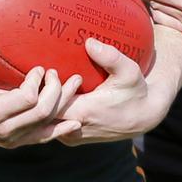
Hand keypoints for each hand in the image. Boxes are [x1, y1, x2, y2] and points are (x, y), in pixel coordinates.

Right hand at [0, 53, 82, 147]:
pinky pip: (40, 138)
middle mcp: (2, 130)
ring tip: (75, 86)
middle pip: (42, 113)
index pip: (26, 100)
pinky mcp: (12, 140)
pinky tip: (74, 124)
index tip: (38, 68)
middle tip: (57, 72)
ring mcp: (8, 138)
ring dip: (63, 106)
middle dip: (56, 91)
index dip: (37, 82)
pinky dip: (58, 131)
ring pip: (45, 126)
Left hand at [50, 38, 167, 145]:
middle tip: (42, 74)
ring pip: (44, 122)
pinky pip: (52, 126)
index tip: (51, 70)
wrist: (143, 117)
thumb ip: (111, 57)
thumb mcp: (129, 71)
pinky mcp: (72, 138)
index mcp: (84, 113)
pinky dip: (46, 112)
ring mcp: (72, 136)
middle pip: (41, 115)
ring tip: (42, 83)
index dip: (44, 89)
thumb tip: (89, 42)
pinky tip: (47, 95)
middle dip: (38, 96)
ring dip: (41, 104)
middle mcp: (74, 128)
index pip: (49, 104)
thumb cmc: (135, 91)